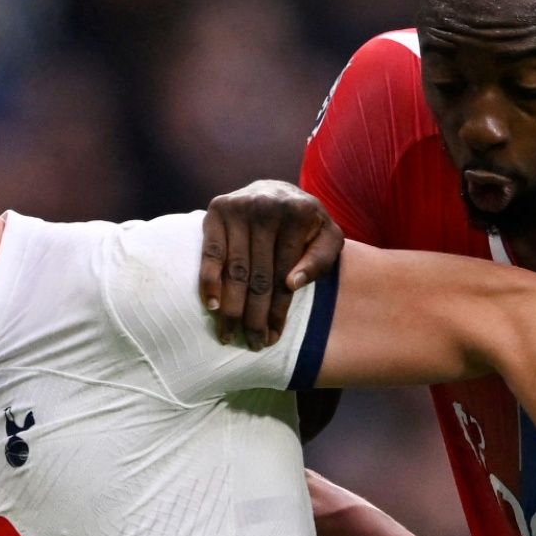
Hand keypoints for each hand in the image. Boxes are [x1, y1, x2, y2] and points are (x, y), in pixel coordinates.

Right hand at [200, 180, 342, 349]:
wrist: (277, 191)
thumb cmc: (305, 225)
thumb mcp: (327, 238)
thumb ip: (320, 260)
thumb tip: (292, 284)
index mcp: (298, 213)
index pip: (284, 274)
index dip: (277, 311)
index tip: (272, 339)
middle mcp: (266, 207)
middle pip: (258, 277)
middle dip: (253, 317)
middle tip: (251, 344)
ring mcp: (239, 207)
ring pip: (235, 270)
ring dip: (230, 308)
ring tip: (228, 335)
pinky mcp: (217, 209)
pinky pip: (210, 253)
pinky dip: (209, 281)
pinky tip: (211, 306)